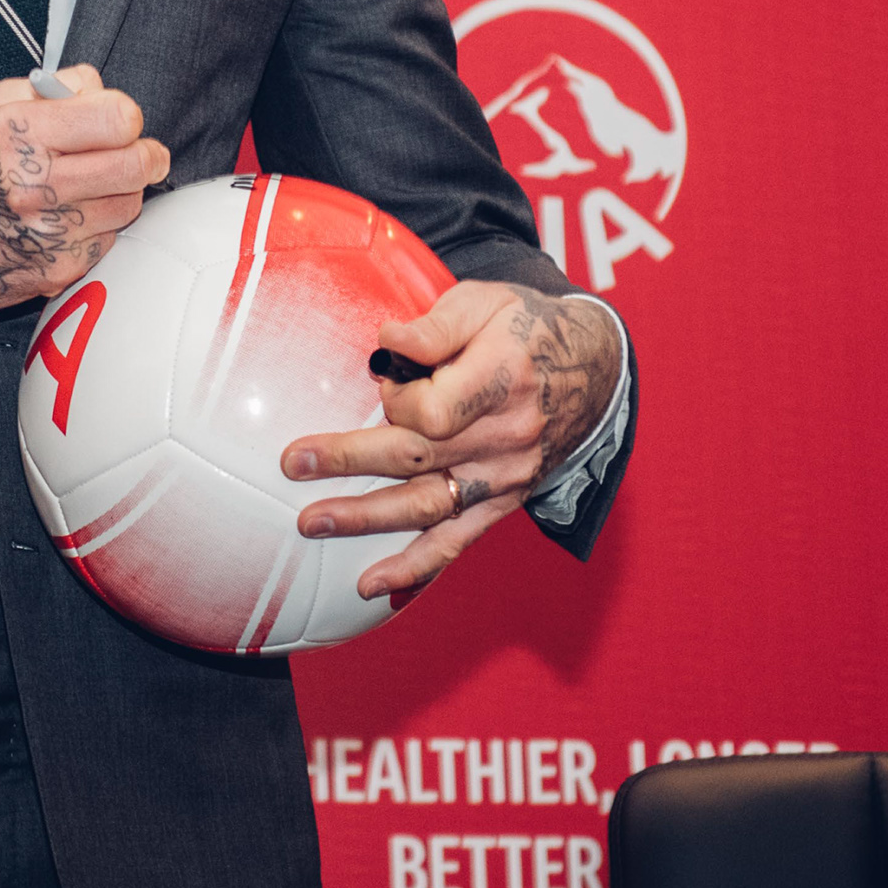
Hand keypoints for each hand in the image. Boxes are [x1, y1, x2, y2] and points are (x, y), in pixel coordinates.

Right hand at [0, 66, 170, 312]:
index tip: (120, 122)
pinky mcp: (53, 271)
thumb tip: (106, 94)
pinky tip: (66, 220)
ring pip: (128, 207)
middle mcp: (35, 186)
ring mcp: (47, 234)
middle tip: (140, 154)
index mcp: (21, 134)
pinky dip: (96, 229)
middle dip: (145, 155)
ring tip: (91, 186)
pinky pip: (105, 242)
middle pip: (136, 165)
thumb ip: (57, 88)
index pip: (118, 119)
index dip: (126, 117)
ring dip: (120, 193)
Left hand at [279, 283, 619, 603]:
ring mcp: (506, 477)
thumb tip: (385, 339)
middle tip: (293, 463)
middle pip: (418, 458)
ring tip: (312, 522)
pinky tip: (373, 585)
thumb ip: (435, 326)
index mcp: (503, 380)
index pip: (433, 410)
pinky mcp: (504, 502)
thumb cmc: (526, 327)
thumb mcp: (486, 302)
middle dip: (349, 462)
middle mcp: (507, 437)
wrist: (594, 367)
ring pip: (429, 506)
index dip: (396, 399)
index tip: (384, 381)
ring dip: (368, 518)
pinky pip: (458, 541)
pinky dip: (416, 568)